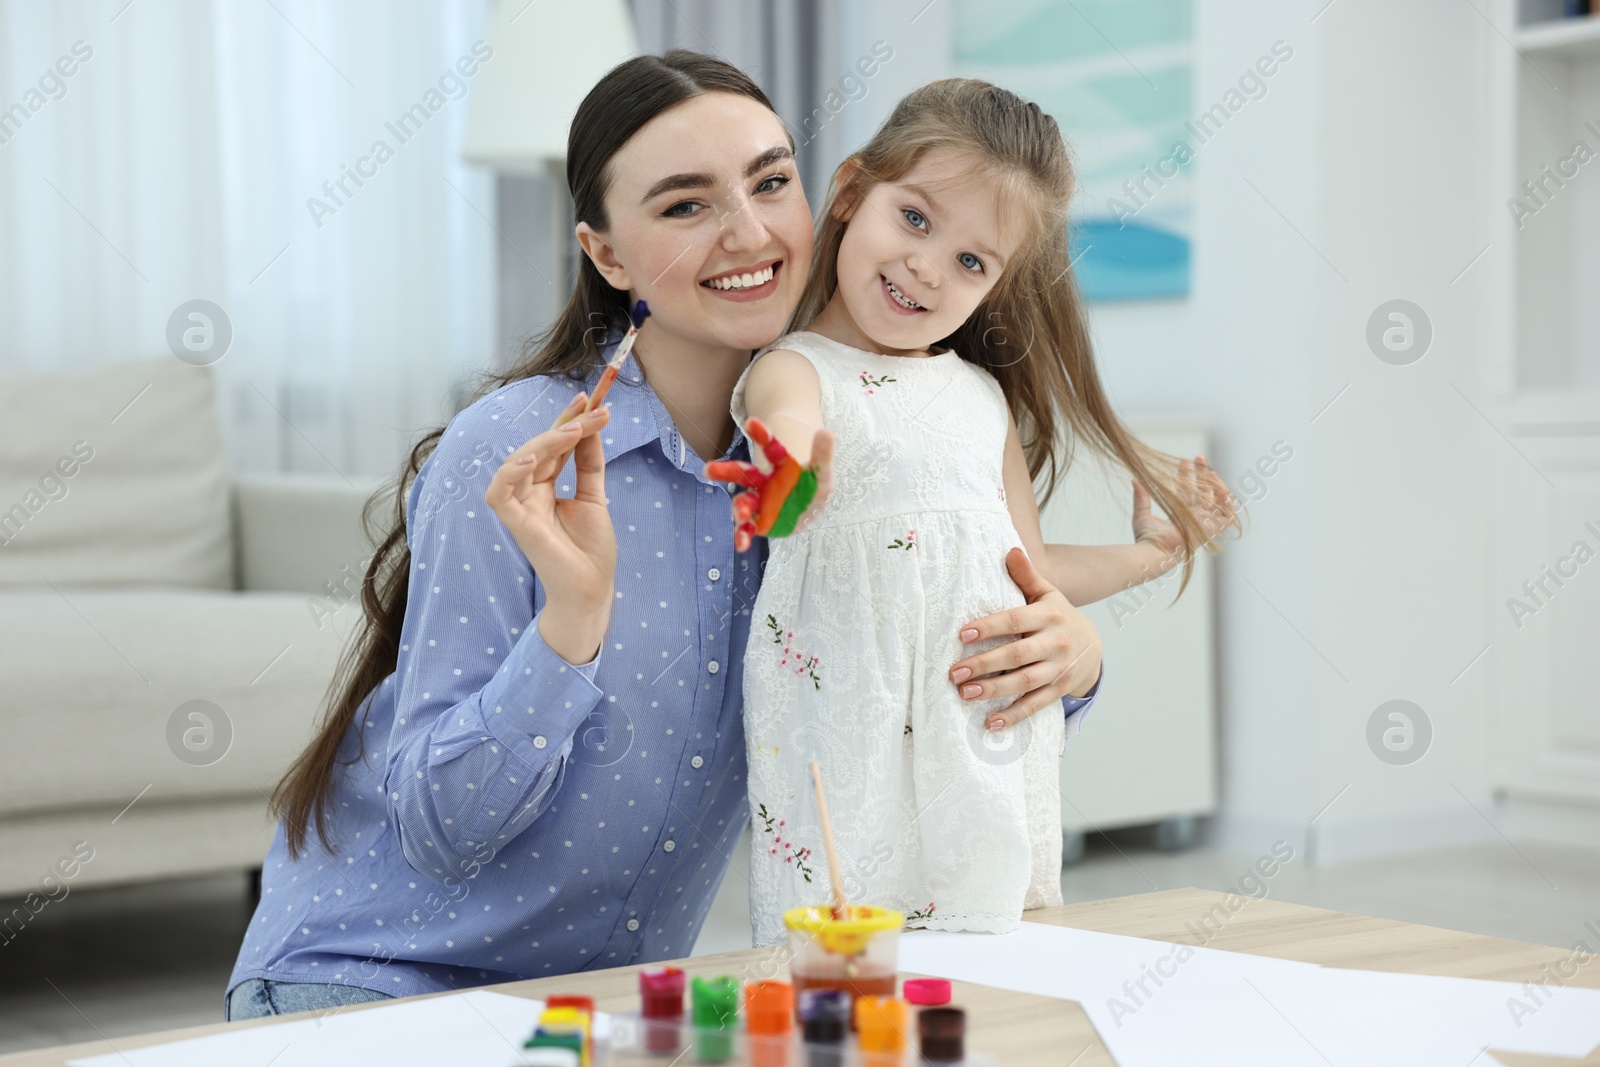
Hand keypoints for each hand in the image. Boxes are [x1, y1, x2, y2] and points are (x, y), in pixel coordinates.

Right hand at [484, 391, 615, 663]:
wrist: (592, 590)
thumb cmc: (591, 551)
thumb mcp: (595, 498)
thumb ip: (589, 464)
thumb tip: (593, 426)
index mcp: (544, 488)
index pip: (553, 446)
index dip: (566, 420)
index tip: (589, 397)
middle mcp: (528, 494)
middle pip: (539, 448)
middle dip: (565, 424)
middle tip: (592, 408)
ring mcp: (520, 508)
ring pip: (520, 462)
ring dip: (547, 441)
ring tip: (575, 428)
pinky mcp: (516, 524)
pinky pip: (500, 493)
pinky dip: (511, 473)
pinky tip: (534, 458)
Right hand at [704, 418, 834, 550]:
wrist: (809, 504)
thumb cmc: (813, 483)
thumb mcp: (822, 470)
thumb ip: (822, 454)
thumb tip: (826, 431)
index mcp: (778, 464)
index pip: (769, 447)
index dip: (760, 435)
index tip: (750, 422)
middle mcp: (763, 482)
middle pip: (742, 474)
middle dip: (726, 472)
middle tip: (709, 469)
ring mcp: (760, 502)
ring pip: (743, 503)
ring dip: (738, 507)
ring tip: (741, 512)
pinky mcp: (760, 522)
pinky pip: (748, 530)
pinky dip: (743, 537)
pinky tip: (741, 544)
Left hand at [949, 547, 1102, 729]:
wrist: (1094, 645)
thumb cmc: (1058, 617)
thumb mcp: (1047, 594)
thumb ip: (1027, 576)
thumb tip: (1011, 549)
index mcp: (1049, 616)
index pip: (1016, 620)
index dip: (990, 626)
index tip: (963, 633)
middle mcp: (1056, 643)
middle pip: (1017, 655)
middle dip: (984, 664)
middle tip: (954, 672)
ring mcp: (1060, 669)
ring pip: (1025, 682)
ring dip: (994, 690)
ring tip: (966, 694)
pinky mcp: (1060, 690)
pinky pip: (1036, 705)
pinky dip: (1014, 715)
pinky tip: (990, 723)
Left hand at [1132, 455, 1234, 565]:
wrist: (1153, 551)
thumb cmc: (1147, 538)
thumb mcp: (1142, 514)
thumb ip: (1141, 497)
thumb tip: (1135, 479)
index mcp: (1181, 515)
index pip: (1188, 492)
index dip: (1187, 476)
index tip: (1183, 461)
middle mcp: (1194, 519)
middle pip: (1203, 492)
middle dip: (1202, 474)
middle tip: (1199, 457)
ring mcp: (1204, 524)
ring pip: (1216, 501)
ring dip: (1215, 484)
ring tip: (1209, 470)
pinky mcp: (1211, 530)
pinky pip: (1228, 517)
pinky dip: (1228, 504)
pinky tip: (1221, 489)